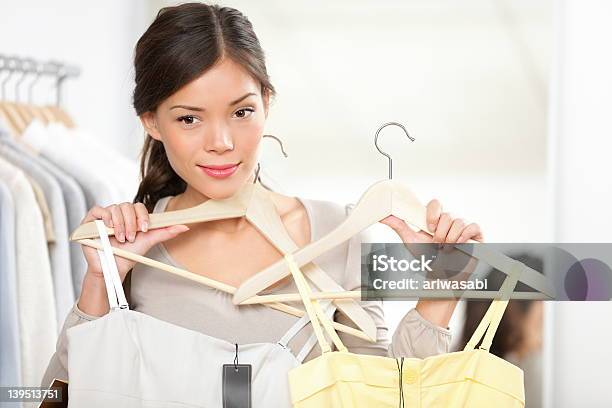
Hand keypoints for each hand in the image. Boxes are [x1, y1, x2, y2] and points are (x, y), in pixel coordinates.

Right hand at [80, 202, 189, 282]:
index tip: (144, 229)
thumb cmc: (129, 255)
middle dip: (131, 223)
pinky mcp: (90, 221)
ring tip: (121, 239)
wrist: (113, 269)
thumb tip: (184, 227)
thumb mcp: (148, 241)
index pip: (138, 206)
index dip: (142, 216)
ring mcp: (104, 217)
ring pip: (114, 208)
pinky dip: (105, 217)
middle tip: (131, 238)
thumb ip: (164, 232)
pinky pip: (98, 210)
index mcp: (131, 216)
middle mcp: (118, 214)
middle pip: (126, 206)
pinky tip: (109, 229)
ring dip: (120, 224)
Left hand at [381, 198, 484, 327]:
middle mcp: (449, 221)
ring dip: (450, 238)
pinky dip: (464, 236)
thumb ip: (398, 226)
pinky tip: (458, 245)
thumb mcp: (411, 241)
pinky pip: (473, 226)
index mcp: (435, 219)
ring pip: (458, 221)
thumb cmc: (428, 260)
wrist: (441, 278)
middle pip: (447, 214)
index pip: (436, 204)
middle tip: (437, 244)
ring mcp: (463, 227)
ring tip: (446, 249)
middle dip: (440, 233)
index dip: (432, 214)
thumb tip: (383, 215)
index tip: (429, 228)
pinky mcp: (475, 235)